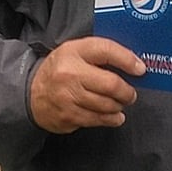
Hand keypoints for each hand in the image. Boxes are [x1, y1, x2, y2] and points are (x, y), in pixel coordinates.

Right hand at [28, 38, 144, 133]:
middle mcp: (70, 73)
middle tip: (130, 93)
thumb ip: (100, 54)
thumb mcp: (75, 52)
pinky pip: (98, 119)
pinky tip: (114, 116)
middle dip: (127, 92)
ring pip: (107, 105)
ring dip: (119, 106)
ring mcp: (68, 97)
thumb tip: (133, 63)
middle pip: (111, 84)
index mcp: (74, 52)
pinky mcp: (69, 116)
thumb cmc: (60, 70)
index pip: (106, 50)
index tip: (140, 69)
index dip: (127, 60)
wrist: (31, 93)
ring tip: (119, 103)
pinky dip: (111, 119)